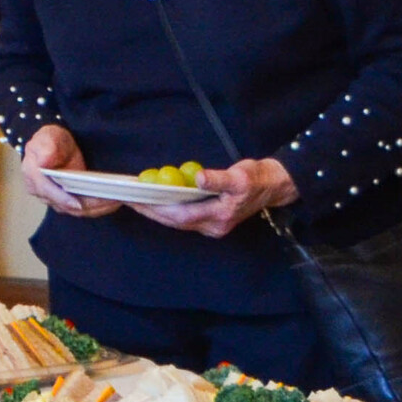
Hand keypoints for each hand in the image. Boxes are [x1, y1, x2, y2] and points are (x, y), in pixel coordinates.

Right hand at [21, 123, 105, 217]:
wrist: (57, 145)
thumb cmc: (52, 140)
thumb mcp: (48, 136)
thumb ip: (46, 147)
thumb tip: (43, 162)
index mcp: (33, 174)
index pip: (46, 190)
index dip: (62, 198)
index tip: (78, 203)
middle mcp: (40, 190)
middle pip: (64, 205)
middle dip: (88, 205)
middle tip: (110, 200)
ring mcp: (53, 198)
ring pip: (75, 210)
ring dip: (97, 208)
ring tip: (116, 201)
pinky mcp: (66, 202)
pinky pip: (82, 209)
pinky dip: (98, 207)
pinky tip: (113, 202)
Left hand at [136, 156, 295, 238]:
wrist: (273, 186)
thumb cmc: (257, 179)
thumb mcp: (240, 176)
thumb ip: (219, 179)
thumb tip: (200, 179)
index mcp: (220, 216)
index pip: (181, 215)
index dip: (158, 208)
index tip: (139, 198)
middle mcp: (214, 226)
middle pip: (175, 221)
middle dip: (151, 212)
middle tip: (128, 200)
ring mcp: (212, 226)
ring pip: (178, 221)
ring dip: (157, 212)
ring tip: (136, 201)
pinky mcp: (212, 220)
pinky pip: (184, 218)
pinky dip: (168, 210)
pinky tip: (156, 201)